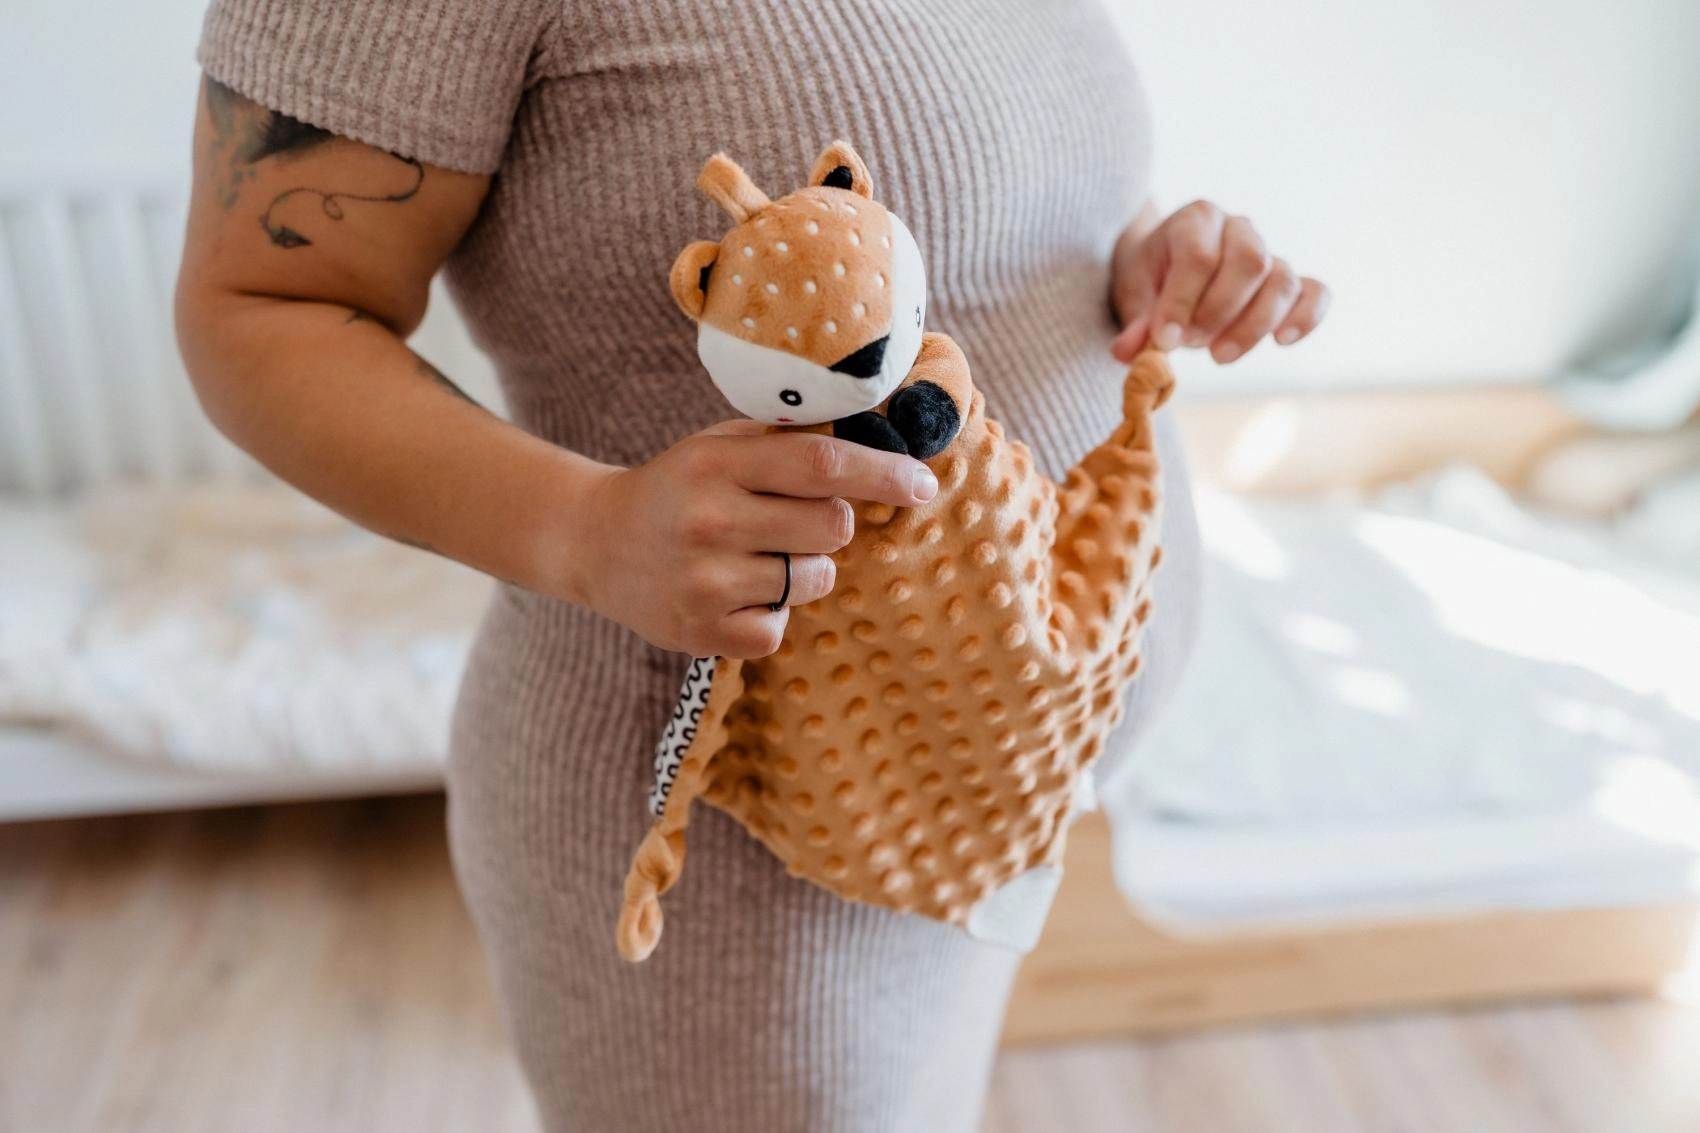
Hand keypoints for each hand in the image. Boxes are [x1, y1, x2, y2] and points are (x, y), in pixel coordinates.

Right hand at [568, 421, 939, 658]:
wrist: (595, 543)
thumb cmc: (679, 488)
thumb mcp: (719, 445)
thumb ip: (787, 442)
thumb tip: (877, 436)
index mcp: (716, 463)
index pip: (821, 465)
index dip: (882, 474)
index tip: (922, 484)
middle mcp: (710, 521)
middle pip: (832, 526)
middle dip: (832, 523)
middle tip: (795, 520)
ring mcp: (706, 582)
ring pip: (815, 578)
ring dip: (804, 569)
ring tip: (755, 558)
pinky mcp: (704, 633)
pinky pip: (782, 626)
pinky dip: (773, 612)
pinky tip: (735, 592)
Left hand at [1110, 200, 1328, 364]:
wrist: (1164, 272)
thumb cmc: (1150, 282)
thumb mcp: (1133, 298)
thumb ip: (1135, 324)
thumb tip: (1129, 353)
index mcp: (1195, 220)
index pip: (1199, 255)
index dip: (1182, 302)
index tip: (1165, 340)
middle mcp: (1238, 228)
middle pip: (1250, 261)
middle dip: (1219, 312)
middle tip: (1191, 344)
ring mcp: (1269, 253)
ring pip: (1282, 280)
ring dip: (1252, 326)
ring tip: (1217, 355)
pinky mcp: (1290, 282)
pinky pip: (1316, 293)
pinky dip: (1306, 317)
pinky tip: (1281, 340)